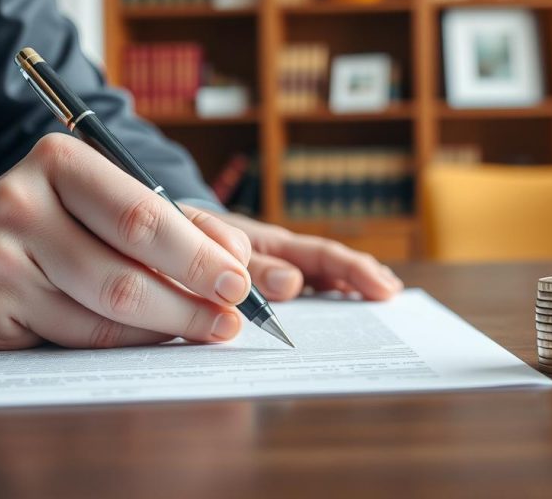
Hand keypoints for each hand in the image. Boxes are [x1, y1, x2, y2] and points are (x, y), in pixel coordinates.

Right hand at [0, 134, 253, 349]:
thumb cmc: (45, 217)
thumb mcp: (100, 196)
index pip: (143, 216)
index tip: (240, 281)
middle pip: (127, 271)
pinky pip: (78, 337)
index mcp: (62, 164)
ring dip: (167, 327)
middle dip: (192, 301)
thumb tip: (236, 256)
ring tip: (206, 329)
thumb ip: (172, 219)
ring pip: (106, 313)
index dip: (198, 255)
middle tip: (232, 319)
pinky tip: (154, 337)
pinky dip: (127, 342)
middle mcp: (24, 207)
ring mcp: (2, 263)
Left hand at [188, 210, 402, 301]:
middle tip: (392, 296)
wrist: (159, 235)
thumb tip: (293, 284)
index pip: (323, 256)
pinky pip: (295, 295)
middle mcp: (278, 256)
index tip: (382, 288)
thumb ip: (249, 264)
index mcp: (271, 243)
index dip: (354, 270)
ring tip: (378, 302)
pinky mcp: (259, 288)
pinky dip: (319, 303)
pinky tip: (336, 316)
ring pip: (316, 282)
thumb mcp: (213, 243)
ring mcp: (270, 271)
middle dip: (362, 279)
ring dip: (345, 293)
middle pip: (329, 267)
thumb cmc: (188, 236)